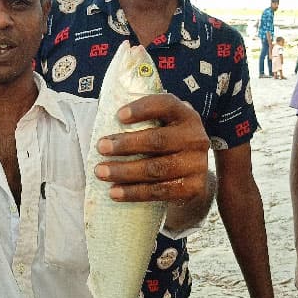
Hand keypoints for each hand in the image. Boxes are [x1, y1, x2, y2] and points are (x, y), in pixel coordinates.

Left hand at [94, 93, 209, 205]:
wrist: (193, 176)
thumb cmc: (166, 145)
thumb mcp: (162, 126)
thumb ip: (142, 122)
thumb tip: (105, 127)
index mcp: (185, 115)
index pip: (166, 105)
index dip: (143, 109)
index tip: (119, 115)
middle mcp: (194, 138)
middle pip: (158, 140)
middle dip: (126, 144)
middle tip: (101, 147)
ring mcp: (197, 164)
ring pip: (156, 169)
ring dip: (124, 171)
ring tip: (101, 172)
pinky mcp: (193, 188)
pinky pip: (159, 191)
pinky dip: (134, 192)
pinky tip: (115, 193)